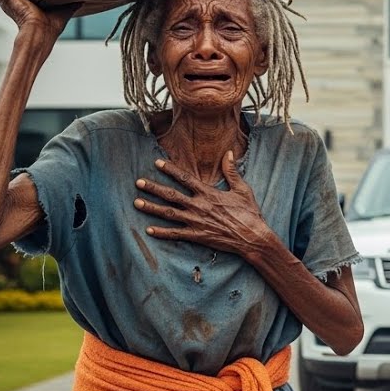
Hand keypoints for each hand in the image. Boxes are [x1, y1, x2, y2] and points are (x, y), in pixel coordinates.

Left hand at [133, 151, 274, 258]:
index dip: (170, 170)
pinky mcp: (197, 236)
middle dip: (153, 188)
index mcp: (209, 193)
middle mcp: (199, 206)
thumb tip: (229, 153)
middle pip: (171, 195)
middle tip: (138, 182)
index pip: (185, 178)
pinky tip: (149, 230)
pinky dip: (161, 232)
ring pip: (168, 213)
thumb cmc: (249, 213)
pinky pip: (175, 234)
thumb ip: (232, 171)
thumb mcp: (242, 189)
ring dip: (151, 208)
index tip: (157, 163)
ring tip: (137, 202)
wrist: (252, 237)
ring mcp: (196, 222)